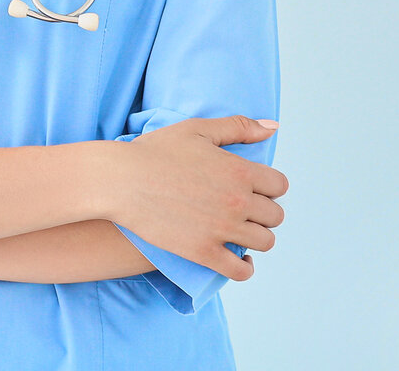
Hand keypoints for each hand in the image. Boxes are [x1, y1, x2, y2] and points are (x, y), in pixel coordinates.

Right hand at [107, 116, 287, 280]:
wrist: (118, 180)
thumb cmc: (153, 151)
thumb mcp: (195, 129)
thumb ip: (238, 127)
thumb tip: (273, 127)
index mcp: (238, 171)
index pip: (279, 186)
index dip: (269, 187)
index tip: (254, 188)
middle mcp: (236, 201)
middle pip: (275, 216)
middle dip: (263, 212)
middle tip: (244, 209)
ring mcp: (221, 229)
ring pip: (264, 242)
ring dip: (256, 237)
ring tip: (241, 231)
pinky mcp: (203, 252)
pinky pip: (240, 270)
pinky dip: (245, 268)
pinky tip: (238, 259)